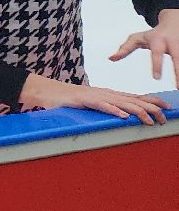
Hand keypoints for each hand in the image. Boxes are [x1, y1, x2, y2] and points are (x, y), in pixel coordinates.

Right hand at [19, 74, 169, 125]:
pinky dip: (113, 110)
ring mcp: (94, 96)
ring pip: (121, 103)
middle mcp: (105, 93)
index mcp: (108, 95)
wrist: (45, 91)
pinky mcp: (83, 100)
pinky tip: (123, 116)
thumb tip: (121, 117)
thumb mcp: (91, 104)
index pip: (135, 97)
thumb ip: (106, 108)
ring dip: (137, 111)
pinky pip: (101, 106)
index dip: (152, 101)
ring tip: (150, 119)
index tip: (168, 107)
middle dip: (151, 108)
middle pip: (133, 100)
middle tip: (166, 116)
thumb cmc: (67, 100)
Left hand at [109, 12, 178, 80]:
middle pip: (177, 58)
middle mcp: (172, 43)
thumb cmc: (152, 34)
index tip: (156, 78)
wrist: (173, 22)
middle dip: (178, 72)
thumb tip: (111, 59)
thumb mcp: (137, 38)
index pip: (156, 54)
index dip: (156, 66)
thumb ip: (125, 49)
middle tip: (177, 87)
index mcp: (158, 40)